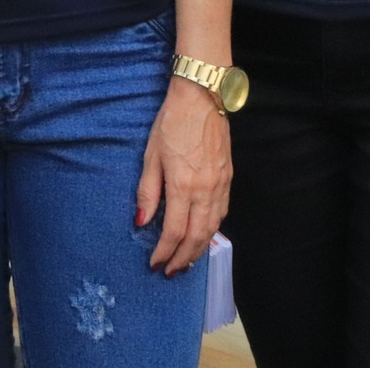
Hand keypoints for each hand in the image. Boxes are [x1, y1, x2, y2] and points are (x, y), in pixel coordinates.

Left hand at [136, 79, 229, 275]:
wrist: (202, 98)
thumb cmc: (172, 122)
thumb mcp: (151, 155)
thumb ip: (147, 191)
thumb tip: (141, 221)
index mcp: (183, 186)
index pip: (174, 231)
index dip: (164, 251)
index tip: (154, 263)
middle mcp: (205, 190)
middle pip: (196, 236)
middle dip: (183, 258)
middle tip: (171, 271)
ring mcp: (220, 185)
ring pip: (212, 228)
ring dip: (199, 248)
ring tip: (186, 261)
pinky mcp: (228, 178)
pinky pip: (222, 212)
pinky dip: (212, 229)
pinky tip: (203, 234)